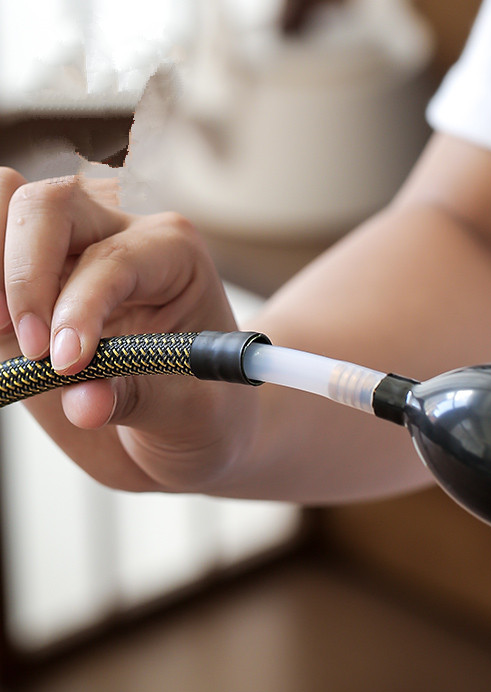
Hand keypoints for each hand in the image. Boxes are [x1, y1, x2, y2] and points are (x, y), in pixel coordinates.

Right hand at [0, 168, 255, 492]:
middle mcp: (118, 237)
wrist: (193, 422)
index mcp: (174, 255)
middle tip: (30, 345)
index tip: (66, 362)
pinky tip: (2, 331)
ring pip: (5, 205)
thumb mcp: (186, 413)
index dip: (80, 307)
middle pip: (47, 205)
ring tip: (6, 332)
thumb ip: (133, 400)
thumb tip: (81, 404)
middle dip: (24, 272)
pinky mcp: (30, 286)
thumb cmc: (204, 409)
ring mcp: (67, 255)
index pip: (113, 259)